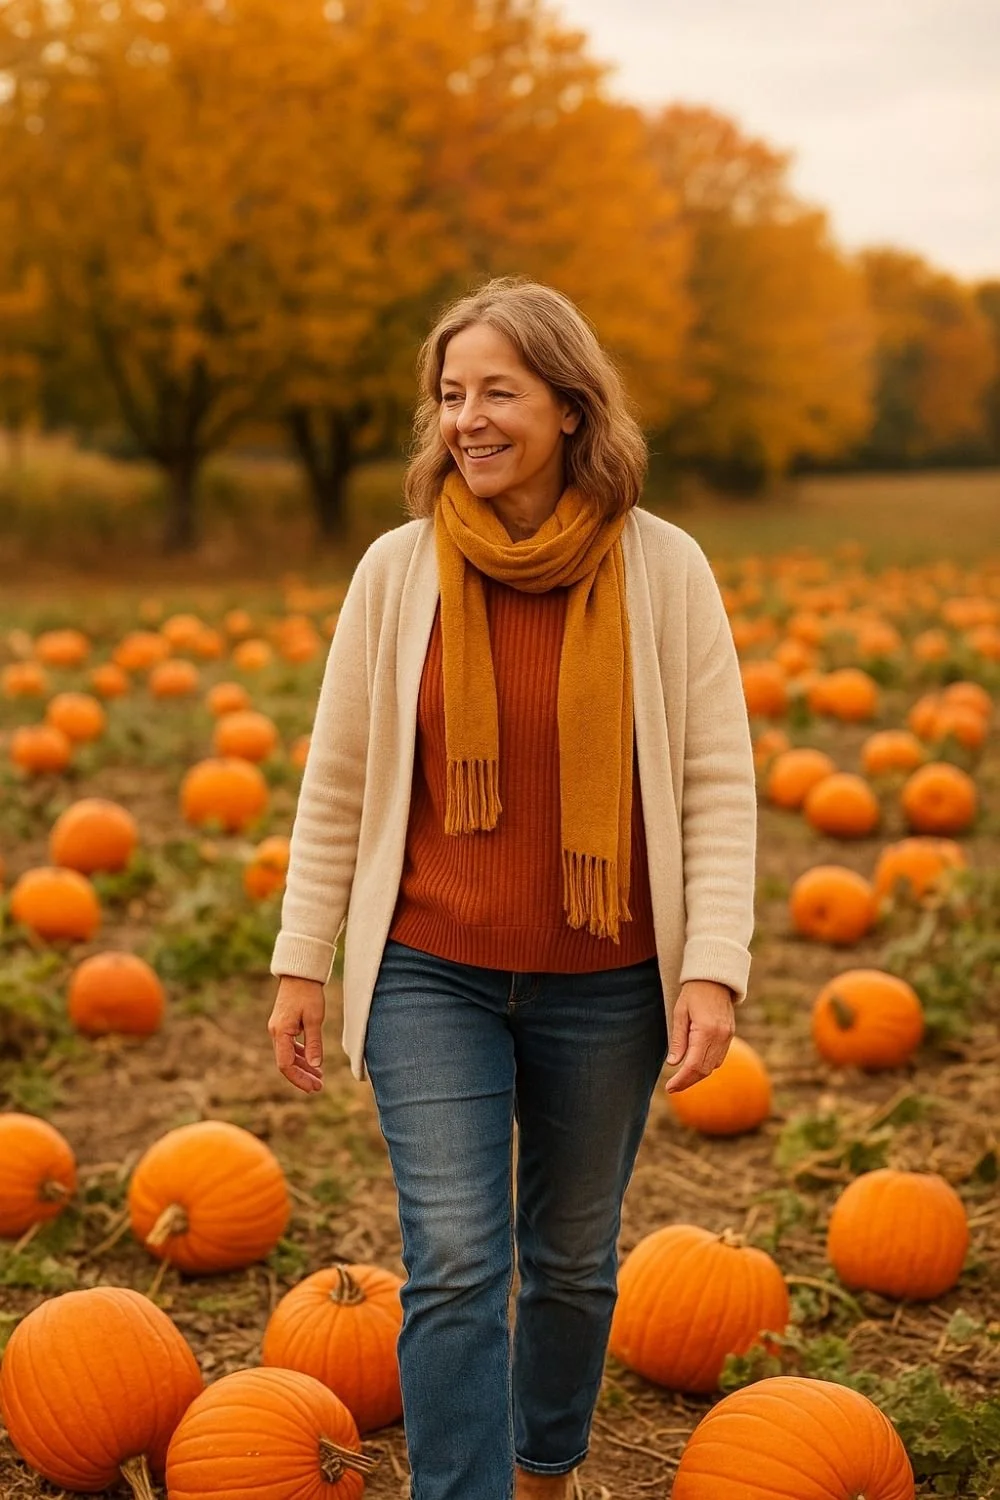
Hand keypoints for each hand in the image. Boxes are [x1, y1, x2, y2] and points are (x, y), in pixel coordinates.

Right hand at [268, 976, 325, 1093]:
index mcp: (280, 1032)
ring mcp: (278, 1029)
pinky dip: (302, 1055)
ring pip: (289, 1055)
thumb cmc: (308, 993)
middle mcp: (276, 1033)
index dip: (299, 1078)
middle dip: (302, 1076)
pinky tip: (313, 1062)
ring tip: (319, 1078)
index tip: (313, 1087)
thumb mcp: (314, 1019)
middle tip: (318, 1087)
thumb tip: (316, 1065)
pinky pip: (290, 1046)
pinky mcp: (284, 1025)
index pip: (286, 1064)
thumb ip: (314, 1043)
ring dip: (303, 1067)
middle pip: (286, 1062)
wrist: (299, 973)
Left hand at [663, 979, 734, 1094]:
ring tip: (681, 1078)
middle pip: (704, 1070)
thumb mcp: (680, 1013)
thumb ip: (678, 1039)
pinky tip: (695, 1065)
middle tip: (673, 1088)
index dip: (681, 1080)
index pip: (693, 1065)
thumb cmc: (693, 993)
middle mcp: (720, 1037)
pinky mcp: (730, 1036)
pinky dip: (707, 1065)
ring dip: (698, 1075)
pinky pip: (719, 1058)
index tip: (669, 1088)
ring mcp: (728, 1037)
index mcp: (706, 1030)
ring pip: (713, 1066)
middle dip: (688, 1082)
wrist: (715, 979)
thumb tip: (673, 1063)